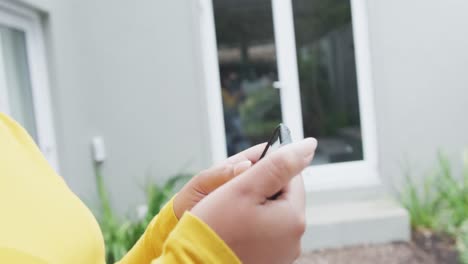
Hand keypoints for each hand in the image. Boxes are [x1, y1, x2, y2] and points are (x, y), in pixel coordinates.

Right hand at [191, 138, 316, 263]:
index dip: (267, 171)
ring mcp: (282, 254)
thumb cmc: (215, 226)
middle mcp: (294, 240)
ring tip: (230, 214)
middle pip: (283, 197)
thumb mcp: (246, 186)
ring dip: (255, 207)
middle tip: (233, 196)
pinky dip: (251, 226)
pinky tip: (233, 229)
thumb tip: (309, 145)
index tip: (243, 177)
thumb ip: (279, 163)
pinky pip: (265, 233)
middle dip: (261, 191)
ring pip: (273, 214)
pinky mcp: (269, 261)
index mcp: (294, 219)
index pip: (292, 178)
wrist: (193, 263)